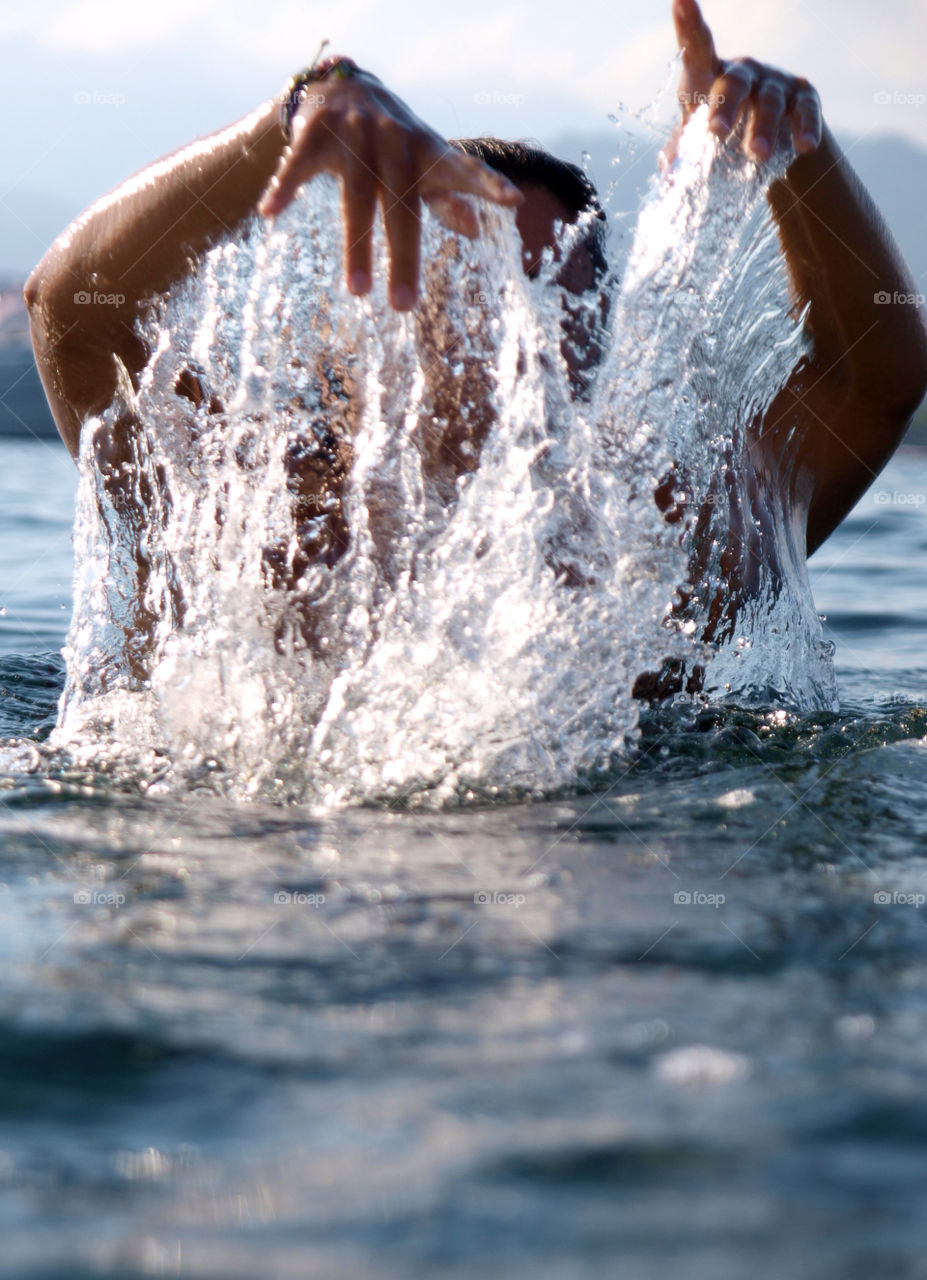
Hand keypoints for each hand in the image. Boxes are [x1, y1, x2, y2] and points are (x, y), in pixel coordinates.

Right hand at [258, 63, 522, 309]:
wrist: (340, 87)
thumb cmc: (393, 142)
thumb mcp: (423, 166)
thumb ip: (448, 196)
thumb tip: (478, 231)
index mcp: (427, 150)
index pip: (462, 168)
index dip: (487, 184)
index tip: (513, 200)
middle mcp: (394, 139)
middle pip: (401, 204)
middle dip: (404, 256)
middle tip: (405, 305)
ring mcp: (354, 133)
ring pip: (355, 196)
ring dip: (356, 246)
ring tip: (357, 292)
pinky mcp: (314, 132)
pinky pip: (298, 165)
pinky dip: (285, 188)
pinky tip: (272, 213)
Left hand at [672, 0, 821, 163]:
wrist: (768, 151)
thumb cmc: (721, 141)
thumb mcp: (698, 144)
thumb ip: (683, 151)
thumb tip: (669, 164)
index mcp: (710, 77)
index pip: (698, 49)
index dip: (689, 25)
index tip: (680, 1)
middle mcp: (743, 72)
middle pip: (733, 83)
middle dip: (725, 106)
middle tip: (716, 132)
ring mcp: (775, 83)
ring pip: (769, 101)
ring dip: (763, 128)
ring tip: (757, 155)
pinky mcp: (804, 98)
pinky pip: (806, 112)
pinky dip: (805, 128)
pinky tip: (805, 146)